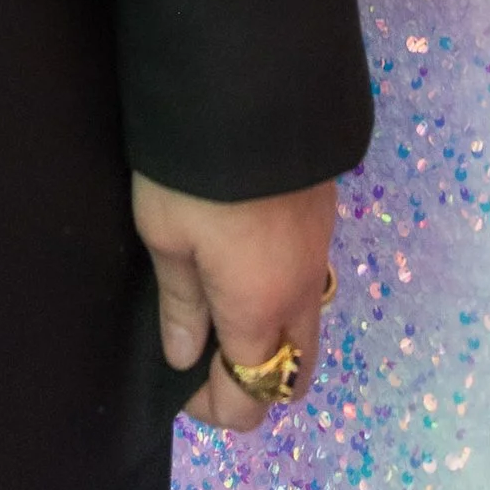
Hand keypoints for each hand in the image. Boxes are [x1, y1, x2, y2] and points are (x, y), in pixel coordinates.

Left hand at [131, 175, 339, 431]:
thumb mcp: (165, 232)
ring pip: (307, 327)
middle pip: (294, 374)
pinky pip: (310, 282)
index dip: (213, 407)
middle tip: (204, 356)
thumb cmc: (192, 167)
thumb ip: (180, 303)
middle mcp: (302, 292)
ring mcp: (320, 252)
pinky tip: (243, 262)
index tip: (174, 385)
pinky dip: (282, 296)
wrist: (253, 81)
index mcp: (260, 310)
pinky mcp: (323, 215)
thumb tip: (185, 357)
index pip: (251, 397)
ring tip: (218, 308)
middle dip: (253, 383)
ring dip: (272, 338)